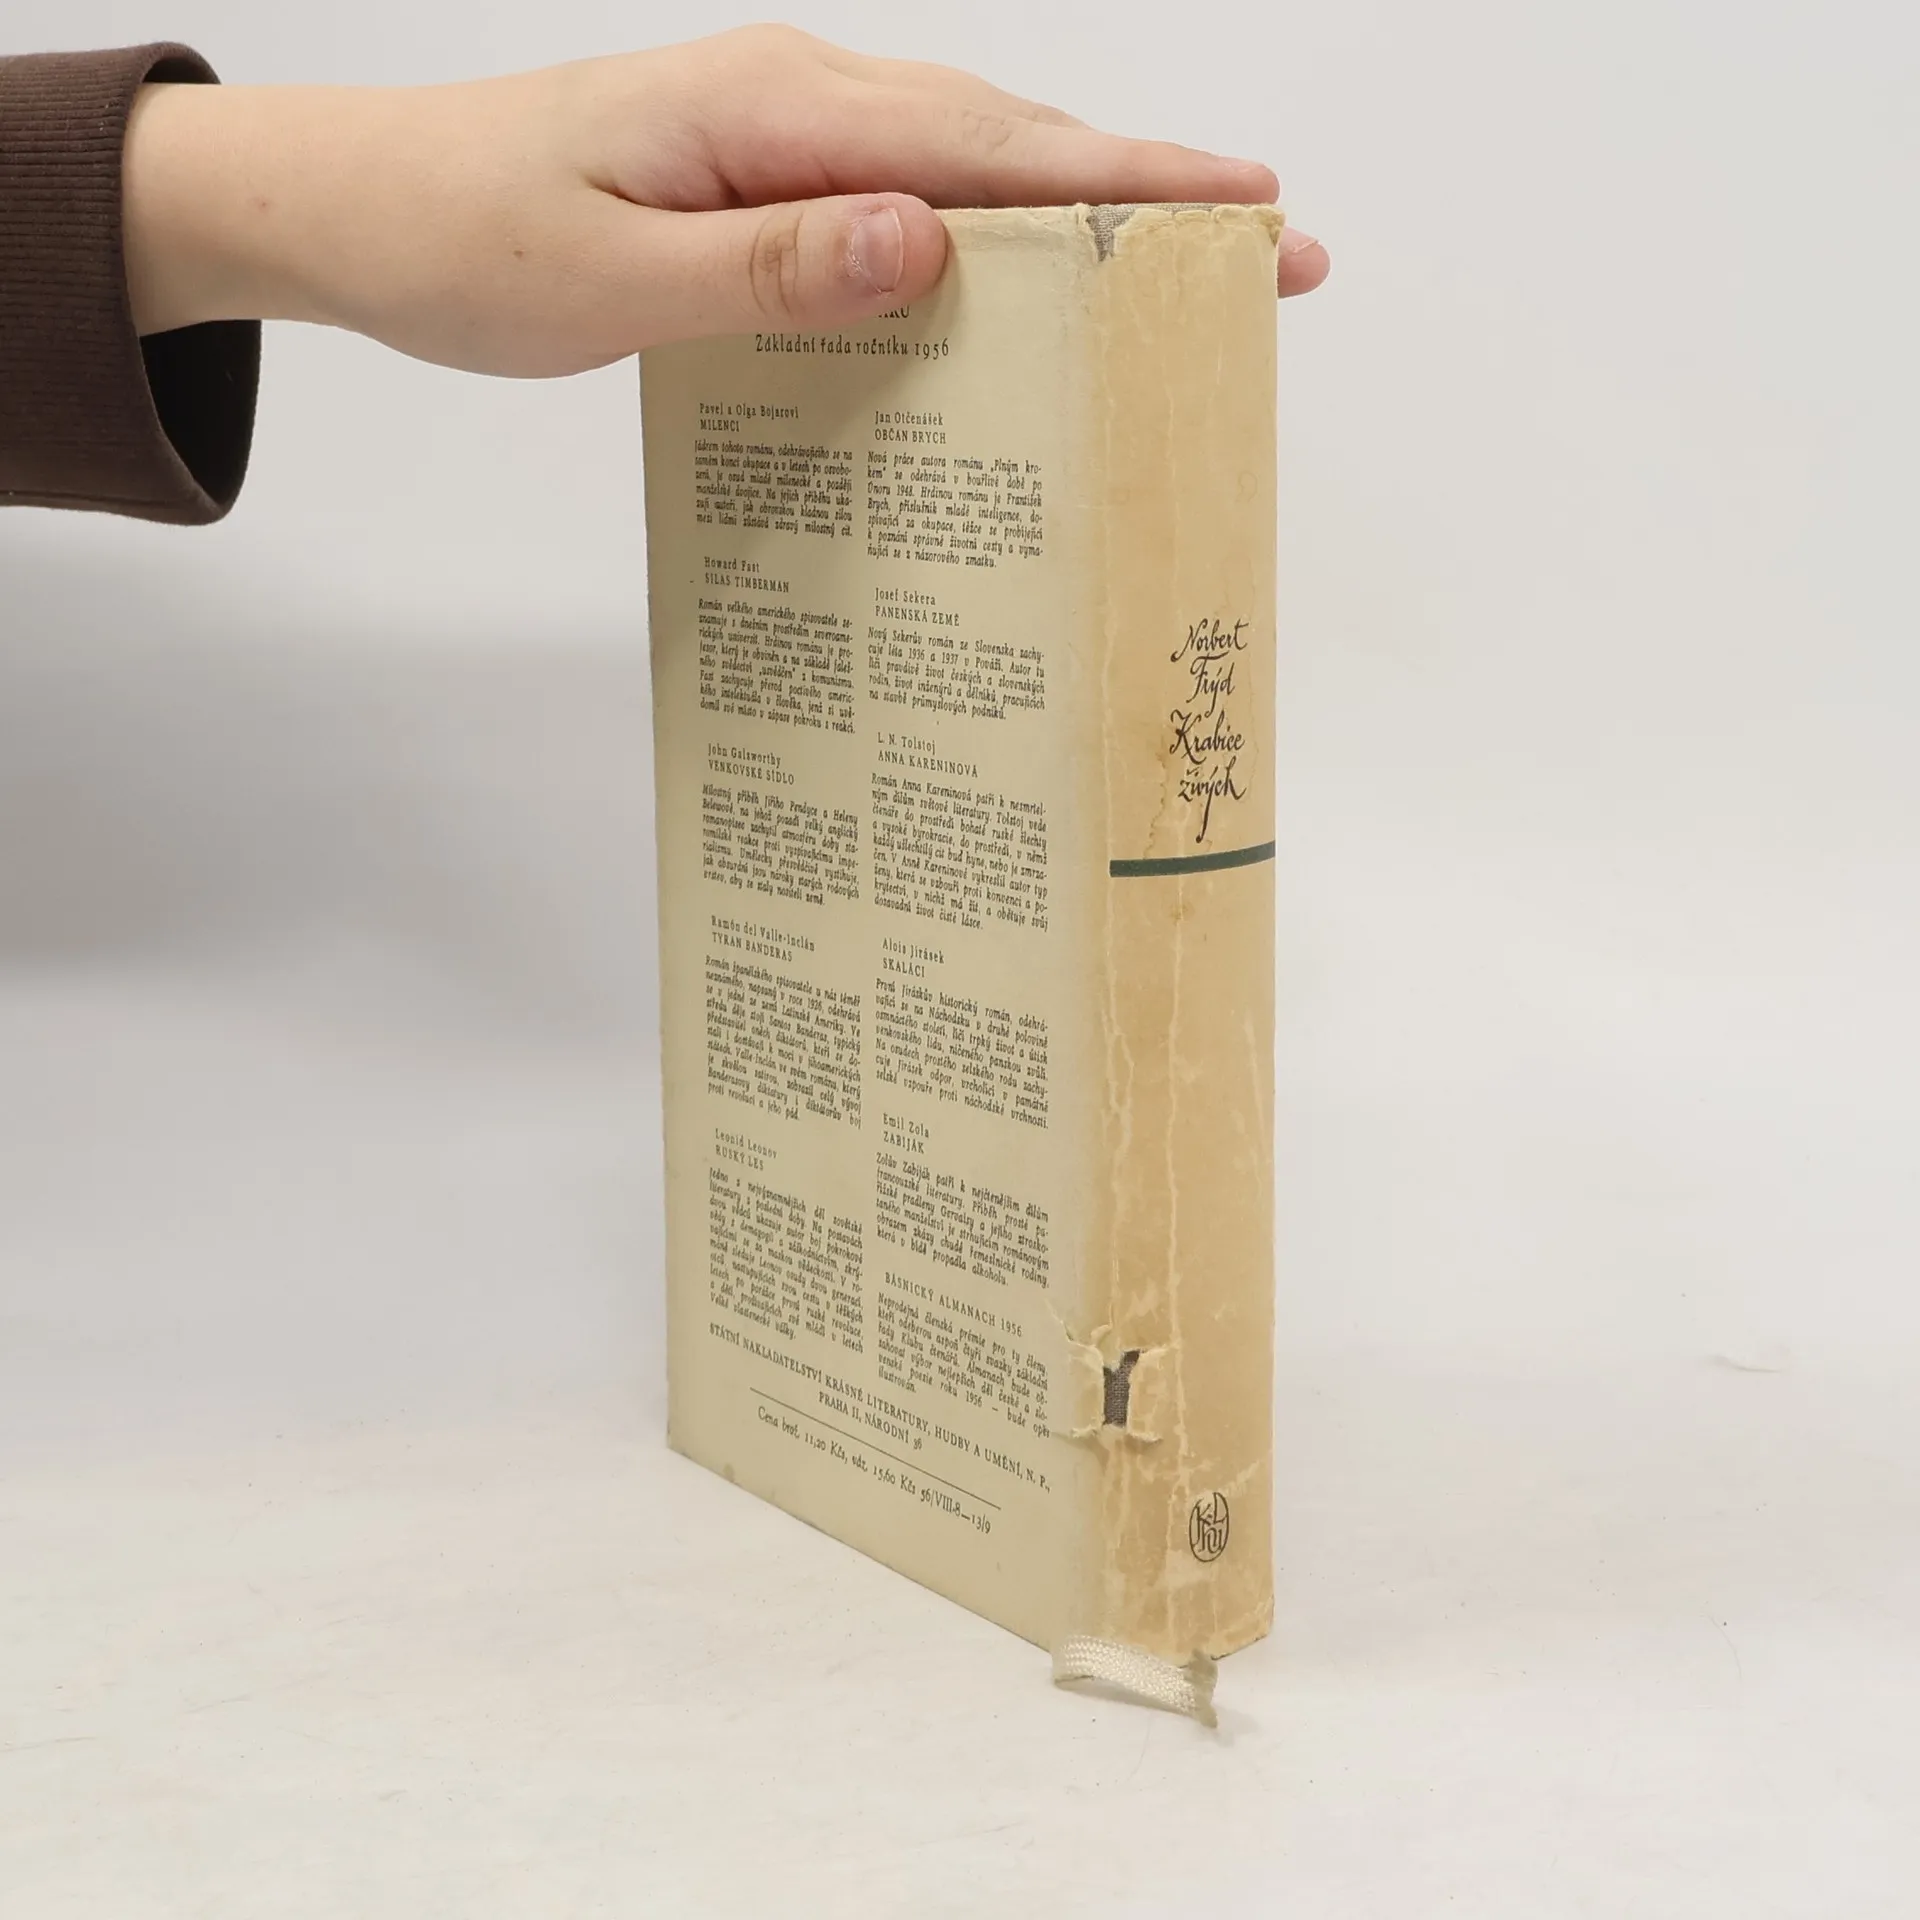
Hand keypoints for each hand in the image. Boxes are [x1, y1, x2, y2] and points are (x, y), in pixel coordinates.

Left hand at [122, 25, 1329, 375]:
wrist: (359, 207)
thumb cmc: (467, 241)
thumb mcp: (609, 273)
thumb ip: (768, 267)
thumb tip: (925, 242)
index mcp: (774, 111)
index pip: (990, 148)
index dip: (1131, 188)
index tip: (1250, 211)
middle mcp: (797, 103)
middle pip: (1010, 145)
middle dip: (1145, 204)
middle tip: (1268, 260)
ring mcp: (785, 136)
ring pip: (968, 173)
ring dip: (1077, 225)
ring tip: (1180, 288)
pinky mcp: (766, 181)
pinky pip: (906, 208)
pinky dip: (987, 246)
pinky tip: (1020, 301)